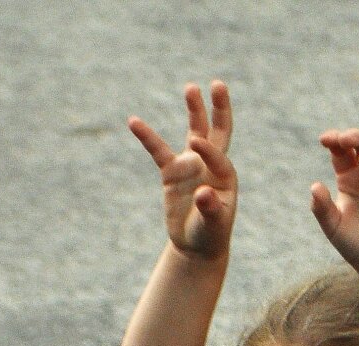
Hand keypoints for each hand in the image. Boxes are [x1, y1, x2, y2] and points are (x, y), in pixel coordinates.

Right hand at [129, 80, 235, 261]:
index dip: (207, 149)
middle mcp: (210, 164)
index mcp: (224, 175)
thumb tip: (203, 192)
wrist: (195, 247)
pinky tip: (133, 122)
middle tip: (218, 85)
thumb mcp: (213, 225)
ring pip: (194, 131)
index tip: (196, 145)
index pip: (217, 153)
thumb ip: (211, 208)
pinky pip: (158, 150)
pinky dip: (147, 137)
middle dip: (219, 108)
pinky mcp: (172, 172)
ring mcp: (191, 165)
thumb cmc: (209, 235)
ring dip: (194, 110)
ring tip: (191, 88)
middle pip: (217, 130)